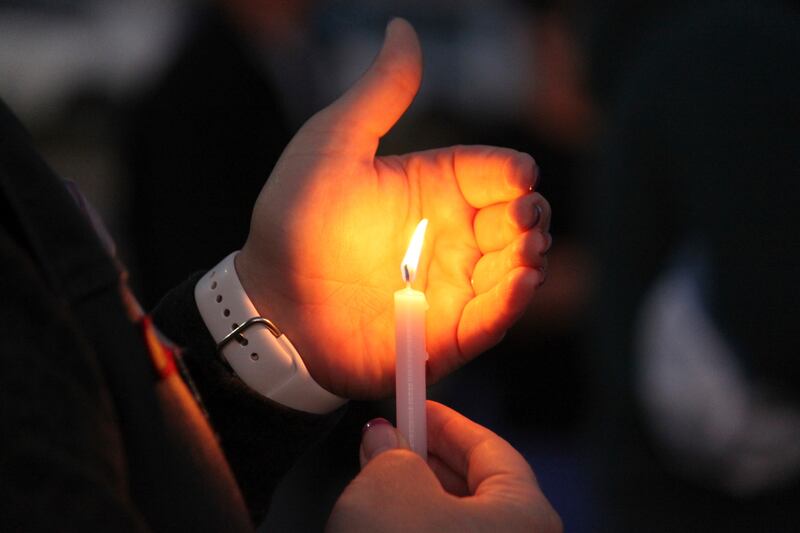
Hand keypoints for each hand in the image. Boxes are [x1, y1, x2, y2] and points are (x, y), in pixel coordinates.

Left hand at [237, 19, 551, 398]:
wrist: (271, 305)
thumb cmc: (295, 221)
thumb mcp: (333, 145)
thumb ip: (378, 95)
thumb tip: (402, 27)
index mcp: (430, 186)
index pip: (491, 172)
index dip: (512, 172)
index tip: (520, 175)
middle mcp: (447, 234)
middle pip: (514, 220)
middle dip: (529, 217)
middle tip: (525, 218)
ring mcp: (449, 285)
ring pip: (513, 268)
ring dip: (529, 258)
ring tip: (527, 251)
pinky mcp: (445, 333)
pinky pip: (491, 318)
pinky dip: (512, 303)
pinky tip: (522, 282)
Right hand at [326, 401, 561, 531]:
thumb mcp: (388, 487)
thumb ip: (391, 453)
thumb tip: (384, 439)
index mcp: (526, 516)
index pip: (490, 449)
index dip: (447, 422)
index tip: (416, 404)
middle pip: (480, 489)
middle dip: (430, 460)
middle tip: (390, 440)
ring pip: (461, 525)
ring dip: (420, 498)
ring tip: (377, 480)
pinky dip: (420, 530)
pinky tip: (386, 524)